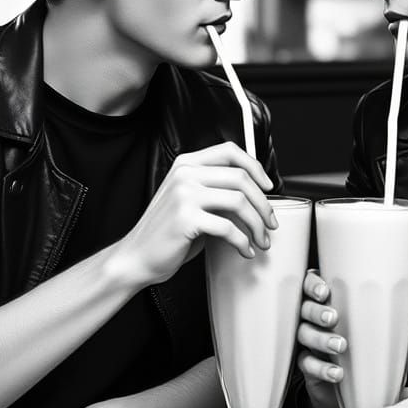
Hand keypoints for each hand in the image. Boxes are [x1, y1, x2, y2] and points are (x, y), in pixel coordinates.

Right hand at [114, 142, 275, 286]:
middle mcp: (185, 174)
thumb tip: (256, 197)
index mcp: (186, 164)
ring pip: (239, 201)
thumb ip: (216, 191)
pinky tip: (245, 251)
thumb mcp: (191, 201)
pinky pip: (228, 227)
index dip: (256, 167)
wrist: (137, 256)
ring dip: (257, 224)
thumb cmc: (168, 232)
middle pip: (241, 177)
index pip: (230, 151)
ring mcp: (184, 194)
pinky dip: (242, 242)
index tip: (268, 187)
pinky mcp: (186, 218)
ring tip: (261, 240)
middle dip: (263, 204)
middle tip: (270, 223)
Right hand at [296, 270, 407, 407]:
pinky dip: (321, 369)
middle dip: (317, 311)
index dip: (313, 284)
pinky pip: (306, 364)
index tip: (325, 291)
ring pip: (303, 334)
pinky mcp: (310, 368)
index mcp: (335, 301)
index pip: (312, 283)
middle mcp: (317, 319)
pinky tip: (338, 373)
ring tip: (341, 346)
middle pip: (304, 307)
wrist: (366, 391)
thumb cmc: (379, 350)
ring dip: (320, 338)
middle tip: (334, 318)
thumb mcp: (398, 332)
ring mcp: (311, 343)